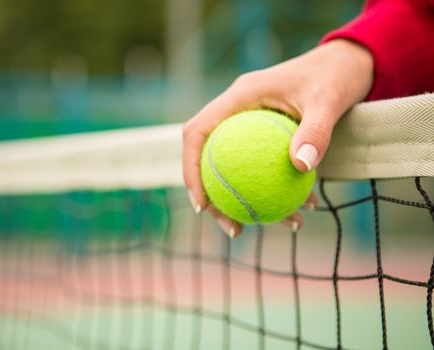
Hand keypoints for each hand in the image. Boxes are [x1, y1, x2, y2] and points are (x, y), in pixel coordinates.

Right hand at [182, 39, 373, 237]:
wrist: (347, 65)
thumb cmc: (336, 76)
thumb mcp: (330, 101)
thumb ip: (315, 131)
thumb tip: (299, 167)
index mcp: (239, 96)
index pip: (197, 131)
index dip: (190, 168)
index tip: (202, 204)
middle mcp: (237, 111)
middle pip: (207, 157)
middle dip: (213, 197)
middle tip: (233, 229)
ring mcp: (248, 125)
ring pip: (230, 168)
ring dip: (241, 201)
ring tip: (265, 228)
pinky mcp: (263, 137)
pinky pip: (257, 168)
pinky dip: (271, 192)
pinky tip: (296, 213)